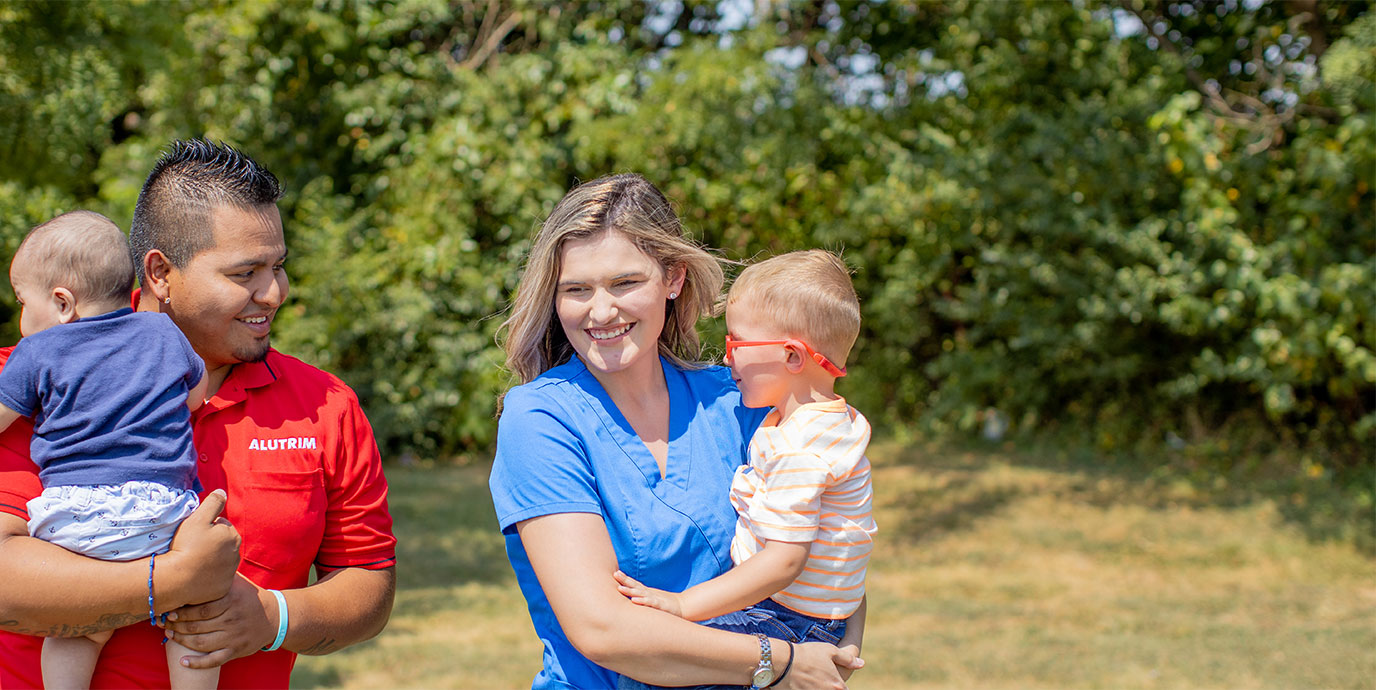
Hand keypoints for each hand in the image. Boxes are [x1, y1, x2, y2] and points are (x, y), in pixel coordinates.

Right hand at [160, 490, 240, 607]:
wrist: (178, 580)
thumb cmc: (187, 546)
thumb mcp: (198, 519)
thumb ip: (212, 503)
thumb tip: (222, 492)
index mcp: (232, 536)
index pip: (220, 525)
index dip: (205, 527)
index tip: (193, 535)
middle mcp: (236, 554)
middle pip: (220, 543)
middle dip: (209, 543)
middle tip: (191, 548)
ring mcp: (230, 573)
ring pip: (218, 560)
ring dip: (209, 559)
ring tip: (192, 562)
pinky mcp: (223, 588)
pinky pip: (215, 578)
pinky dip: (208, 576)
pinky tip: (195, 575)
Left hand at [163, 574, 275, 668]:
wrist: (275, 616)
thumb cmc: (249, 596)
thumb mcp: (238, 581)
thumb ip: (220, 572)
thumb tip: (197, 557)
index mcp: (231, 600)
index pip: (201, 609)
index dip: (181, 613)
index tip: (168, 611)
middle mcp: (233, 619)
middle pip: (198, 626)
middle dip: (176, 626)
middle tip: (162, 624)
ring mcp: (234, 637)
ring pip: (202, 643)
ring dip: (181, 641)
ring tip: (169, 635)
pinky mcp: (236, 650)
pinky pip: (214, 660)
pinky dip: (197, 663)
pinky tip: (183, 661)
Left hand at [613, 570, 683, 617]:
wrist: (682, 607)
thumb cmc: (665, 605)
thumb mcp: (652, 600)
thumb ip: (642, 598)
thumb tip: (630, 598)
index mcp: (646, 592)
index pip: (634, 583)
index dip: (625, 578)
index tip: (615, 573)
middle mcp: (649, 593)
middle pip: (635, 585)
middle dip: (624, 580)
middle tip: (615, 574)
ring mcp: (654, 598)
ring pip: (640, 593)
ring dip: (630, 591)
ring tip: (620, 588)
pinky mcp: (660, 605)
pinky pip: (649, 603)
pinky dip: (642, 601)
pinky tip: (634, 600)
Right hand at [775, 641, 862, 689]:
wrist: (782, 661)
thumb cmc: (807, 654)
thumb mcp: (830, 651)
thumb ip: (848, 659)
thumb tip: (861, 663)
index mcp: (837, 685)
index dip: (839, 685)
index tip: (833, 678)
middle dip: (829, 686)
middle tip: (818, 676)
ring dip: (818, 687)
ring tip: (810, 678)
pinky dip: (808, 689)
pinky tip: (802, 682)